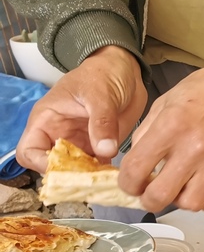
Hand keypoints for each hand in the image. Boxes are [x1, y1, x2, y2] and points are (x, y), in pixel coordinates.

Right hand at [16, 46, 146, 171]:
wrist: (125, 69)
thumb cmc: (102, 73)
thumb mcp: (99, 94)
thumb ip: (101, 122)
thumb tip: (104, 150)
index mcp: (47, 120)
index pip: (29, 151)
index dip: (42, 164)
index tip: (67, 169)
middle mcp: (60, 135)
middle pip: (53, 167)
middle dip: (69, 177)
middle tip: (92, 181)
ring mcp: (81, 143)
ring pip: (77, 171)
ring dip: (90, 179)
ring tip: (108, 182)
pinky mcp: (100, 146)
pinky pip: (98, 168)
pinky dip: (105, 175)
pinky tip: (120, 178)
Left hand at [119, 62, 203, 212]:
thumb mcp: (165, 103)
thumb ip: (147, 134)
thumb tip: (137, 165)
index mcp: (170, 127)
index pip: (136, 170)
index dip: (127, 184)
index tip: (131, 184)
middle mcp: (194, 147)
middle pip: (161, 195)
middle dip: (149, 200)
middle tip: (151, 194)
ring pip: (191, 204)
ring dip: (181, 200)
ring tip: (182, 188)